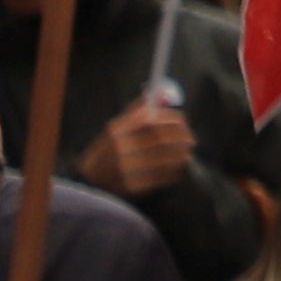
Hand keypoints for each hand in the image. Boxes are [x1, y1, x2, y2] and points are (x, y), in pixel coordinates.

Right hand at [79, 96, 195, 196]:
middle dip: (181, 138)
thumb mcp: (116, 127)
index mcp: (116, 131)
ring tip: (188, 154)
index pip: (151, 120)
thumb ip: (139, 109)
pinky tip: (179, 169)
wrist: (89, 180)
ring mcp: (125, 169)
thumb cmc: (109, 149)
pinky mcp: (132, 187)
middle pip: (161, 140)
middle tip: (191, 140)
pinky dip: (175, 172)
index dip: (172, 120)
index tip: (183, 121)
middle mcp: (119, 149)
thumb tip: (164, 93)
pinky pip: (161, 178)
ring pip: (164, 160)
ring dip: (182, 156)